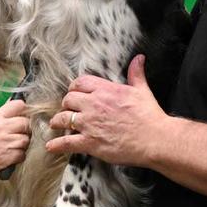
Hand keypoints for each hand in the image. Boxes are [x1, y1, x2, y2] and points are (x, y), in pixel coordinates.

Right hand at [0, 99, 30, 180]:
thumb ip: (1, 117)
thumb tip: (16, 111)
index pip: (18, 105)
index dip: (24, 111)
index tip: (23, 116)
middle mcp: (1, 127)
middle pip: (26, 123)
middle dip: (25, 130)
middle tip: (19, 135)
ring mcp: (5, 142)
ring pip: (26, 140)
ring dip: (22, 145)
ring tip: (12, 147)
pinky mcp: (8, 156)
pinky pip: (22, 154)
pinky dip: (18, 157)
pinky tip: (10, 156)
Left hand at [45, 55, 166, 167]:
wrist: (155, 139)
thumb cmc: (150, 116)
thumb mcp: (142, 91)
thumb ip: (136, 74)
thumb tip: (139, 59)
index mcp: (105, 90)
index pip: (80, 83)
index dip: (74, 88)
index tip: (75, 94)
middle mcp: (94, 104)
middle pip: (68, 100)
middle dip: (66, 105)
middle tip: (67, 110)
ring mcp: (89, 124)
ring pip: (63, 119)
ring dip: (57, 122)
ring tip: (55, 124)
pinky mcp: (90, 142)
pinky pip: (66, 142)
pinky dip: (57, 145)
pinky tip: (51, 147)